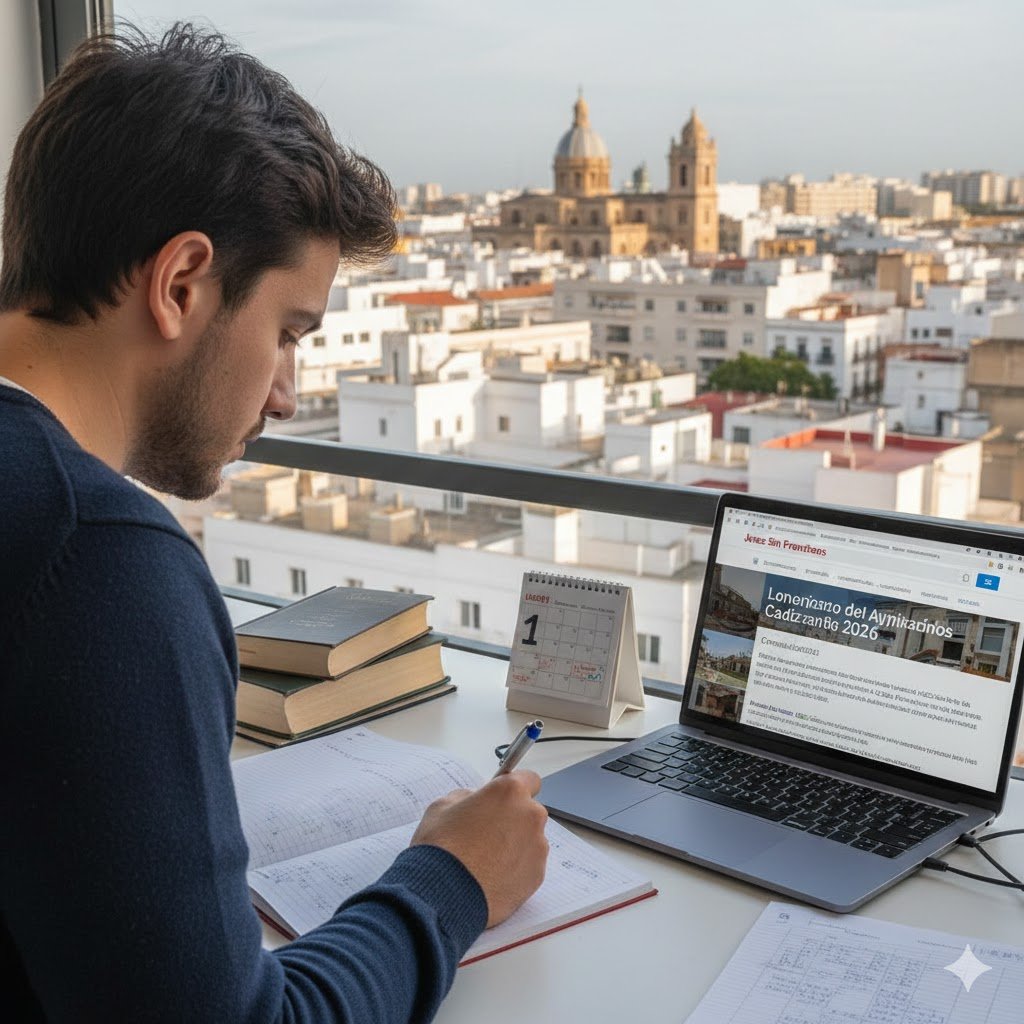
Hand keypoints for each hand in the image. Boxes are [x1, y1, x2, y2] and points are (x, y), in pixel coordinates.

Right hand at [410, 770, 548, 927]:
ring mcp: (537, 846)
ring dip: (515, 844)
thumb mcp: (442, 806)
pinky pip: (530, 864)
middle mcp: (530, 815)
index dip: (515, 788)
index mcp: (509, 792)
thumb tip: (475, 801)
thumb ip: (467, 796)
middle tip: (487, 834)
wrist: (444, 894)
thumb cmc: (442, 848)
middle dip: (512, 819)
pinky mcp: (537, 875)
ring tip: (486, 860)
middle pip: (529, 811)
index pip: (528, 779)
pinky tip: (492, 876)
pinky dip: (516, 868)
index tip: (504, 798)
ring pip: (530, 839)